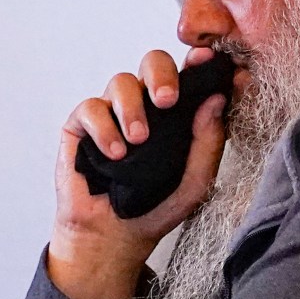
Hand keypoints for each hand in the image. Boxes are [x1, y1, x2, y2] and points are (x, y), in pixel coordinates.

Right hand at [46, 47, 234, 298]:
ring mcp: (113, 112)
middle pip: (153, 62)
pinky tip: (115, 154)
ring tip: (138, 140)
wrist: (114, 237)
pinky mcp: (82, 125)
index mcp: (177, 111)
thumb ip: (209, 142)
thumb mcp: (195, 182)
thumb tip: (217, 99)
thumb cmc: (157, 208)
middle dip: (162, 74)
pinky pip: (91, 107)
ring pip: (121, 81)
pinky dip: (104, 128)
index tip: (207, 62)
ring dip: (132, 108)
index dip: (199, 63)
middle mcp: (146, 104)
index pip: (189, 75)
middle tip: (168, 100)